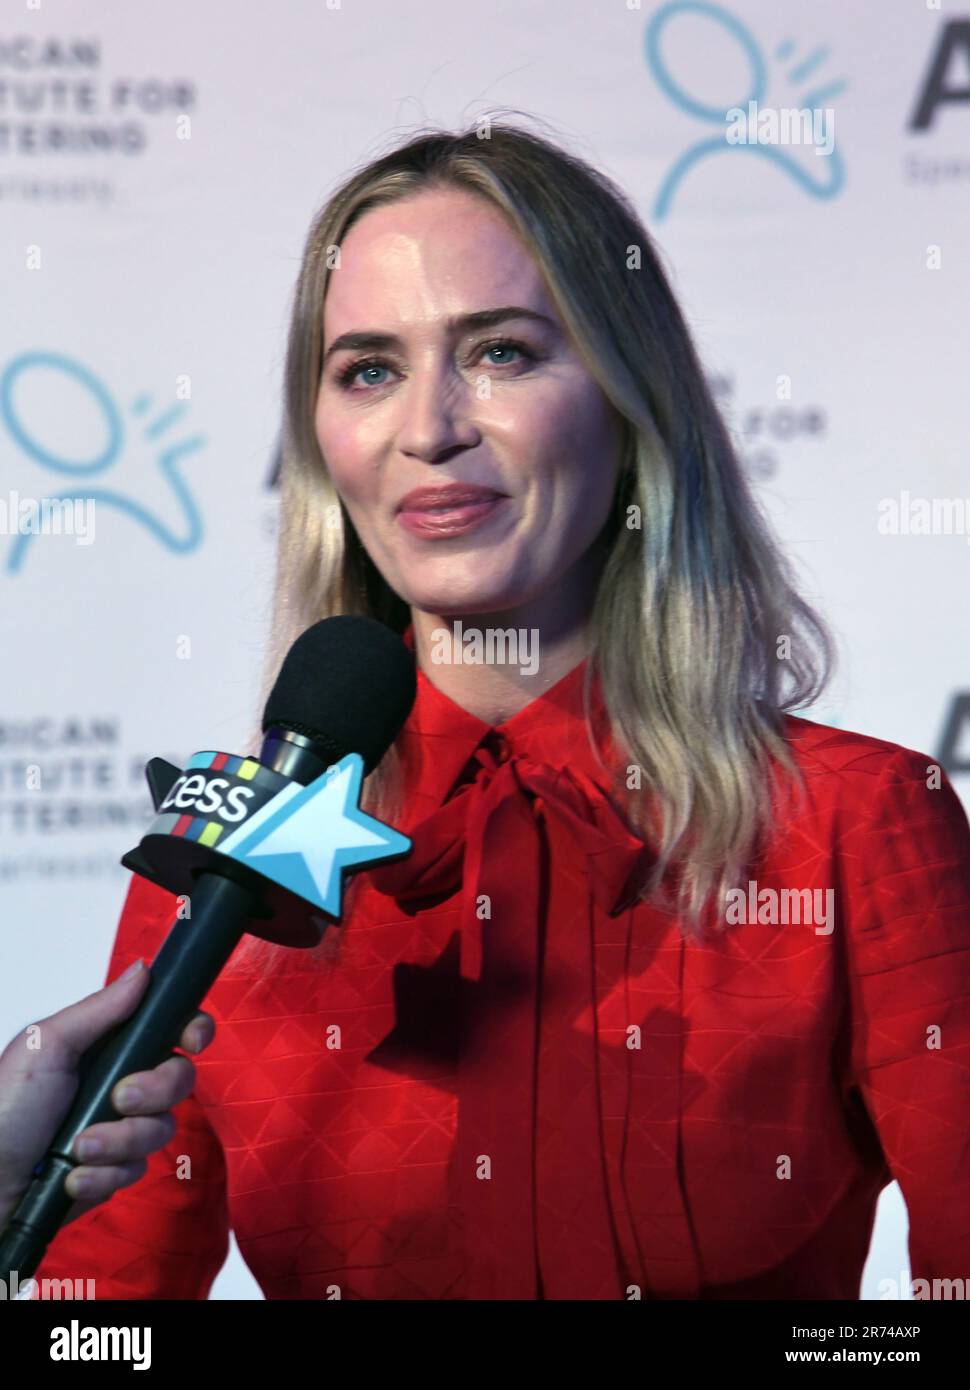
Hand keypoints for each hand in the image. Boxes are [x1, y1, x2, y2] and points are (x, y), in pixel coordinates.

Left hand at [0, 959, 214, 1229]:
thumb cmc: (3, 1110)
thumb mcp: (45, 1047)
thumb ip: (99, 1010)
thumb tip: (143, 970)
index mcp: (106, 1046)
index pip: (170, 1027)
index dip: (193, 1029)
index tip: (191, 1040)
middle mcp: (120, 1082)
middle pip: (179, 1078)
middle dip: (154, 1092)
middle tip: (119, 1099)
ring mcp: (120, 1127)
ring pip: (161, 1128)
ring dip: (120, 1141)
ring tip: (78, 1149)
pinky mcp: (115, 1169)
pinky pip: (137, 1169)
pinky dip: (104, 1175)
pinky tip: (74, 1177)